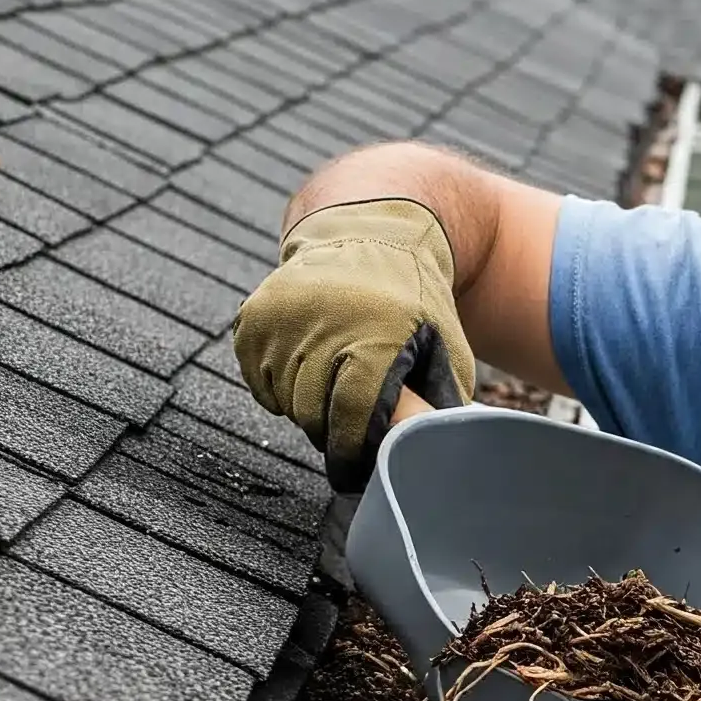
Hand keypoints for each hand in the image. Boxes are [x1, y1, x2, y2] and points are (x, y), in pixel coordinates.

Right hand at [233, 197, 474, 490]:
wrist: (367, 231)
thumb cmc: (414, 303)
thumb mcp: (445, 347)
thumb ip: (440, 400)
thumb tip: (437, 454)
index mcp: (376, 335)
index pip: (351, 412)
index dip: (351, 448)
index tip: (353, 469)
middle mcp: (324, 322)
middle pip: (313, 411)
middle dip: (330, 430)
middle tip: (347, 425)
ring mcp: (283, 316)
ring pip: (284, 398)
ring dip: (305, 406)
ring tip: (331, 384)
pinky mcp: (255, 315)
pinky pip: (258, 377)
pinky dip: (277, 385)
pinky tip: (305, 366)